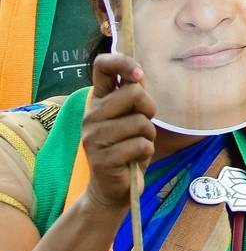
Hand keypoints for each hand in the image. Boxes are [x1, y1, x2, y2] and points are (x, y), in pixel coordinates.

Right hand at [81, 54, 156, 212]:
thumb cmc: (127, 147)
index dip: (122, 62)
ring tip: (135, 146)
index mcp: (98, 101)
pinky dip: (145, 152)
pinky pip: (141, 145)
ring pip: (141, 122)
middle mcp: (90, 115)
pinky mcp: (102, 158)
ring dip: (148, 136)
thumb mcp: (131, 117)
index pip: (102, 66)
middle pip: (134, 93)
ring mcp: (93, 137)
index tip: (138, 75)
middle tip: (141, 126)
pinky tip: (133, 160)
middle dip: (149, 109)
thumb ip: (133, 96)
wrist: (114, 188)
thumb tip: (138, 75)